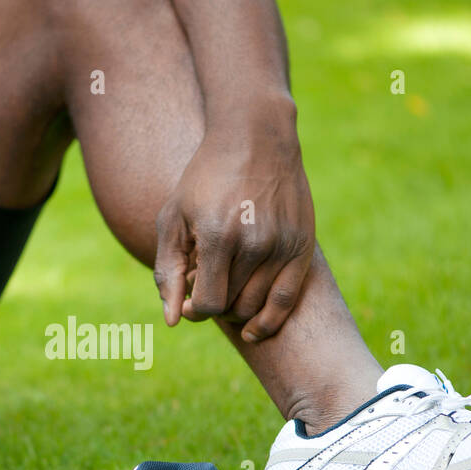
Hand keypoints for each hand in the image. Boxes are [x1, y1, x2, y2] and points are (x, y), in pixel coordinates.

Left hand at [154, 103, 314, 341]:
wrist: (256, 138)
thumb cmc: (205, 179)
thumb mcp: (173, 217)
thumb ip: (168, 270)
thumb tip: (174, 321)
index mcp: (218, 235)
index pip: (207, 303)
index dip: (193, 309)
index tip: (188, 299)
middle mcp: (254, 242)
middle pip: (232, 306)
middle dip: (213, 305)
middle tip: (206, 284)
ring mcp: (282, 245)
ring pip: (256, 306)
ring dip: (235, 309)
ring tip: (224, 287)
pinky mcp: (302, 246)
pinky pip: (287, 301)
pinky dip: (269, 322)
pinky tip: (252, 331)